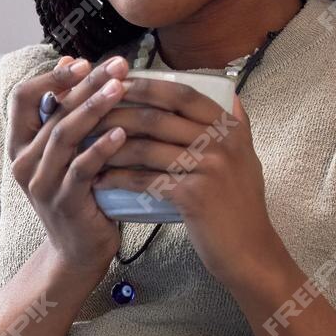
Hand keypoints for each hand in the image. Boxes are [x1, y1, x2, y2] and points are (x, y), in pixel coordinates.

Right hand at [6, 53, 131, 277]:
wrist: (77, 250)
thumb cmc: (79, 193)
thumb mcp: (66, 152)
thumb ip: (65, 114)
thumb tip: (73, 61)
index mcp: (19, 144)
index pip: (22, 97)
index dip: (50, 76)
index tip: (82, 62)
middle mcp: (23, 161)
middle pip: (52, 111)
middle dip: (86, 84)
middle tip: (117, 65)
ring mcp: (40, 183)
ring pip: (64, 135)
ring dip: (94, 108)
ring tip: (121, 88)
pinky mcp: (63, 202)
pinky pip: (81, 168)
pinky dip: (102, 148)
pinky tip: (123, 132)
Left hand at [91, 78, 286, 293]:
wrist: (250, 251)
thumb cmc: (242, 206)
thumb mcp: (247, 157)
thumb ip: (238, 126)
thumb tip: (231, 96)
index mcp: (230, 128)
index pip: (183, 94)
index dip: (148, 86)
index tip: (118, 84)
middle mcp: (221, 143)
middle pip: (158, 117)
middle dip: (118, 114)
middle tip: (89, 115)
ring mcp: (208, 168)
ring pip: (146, 147)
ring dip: (110, 146)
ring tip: (85, 147)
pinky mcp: (193, 196)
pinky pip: (145, 179)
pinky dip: (118, 178)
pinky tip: (99, 178)